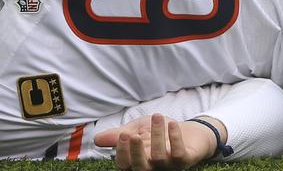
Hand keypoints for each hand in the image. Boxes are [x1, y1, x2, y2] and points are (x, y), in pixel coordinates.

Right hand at [94, 113, 215, 169]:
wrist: (183, 132)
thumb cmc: (155, 134)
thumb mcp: (134, 131)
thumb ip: (118, 136)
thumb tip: (96, 139)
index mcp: (137, 161)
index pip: (125, 164)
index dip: (122, 151)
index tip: (123, 134)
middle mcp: (152, 167)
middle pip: (141, 168)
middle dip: (135, 152)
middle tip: (132, 134)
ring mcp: (169, 166)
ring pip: (160, 157)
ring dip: (156, 135)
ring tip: (156, 116)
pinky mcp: (185, 160)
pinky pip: (179, 153)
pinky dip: (175, 137)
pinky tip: (171, 123)